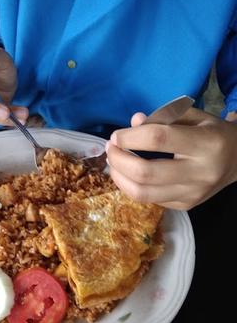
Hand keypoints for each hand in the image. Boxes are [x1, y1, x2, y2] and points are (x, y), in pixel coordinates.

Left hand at [106, 108, 236, 209]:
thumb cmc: (212, 134)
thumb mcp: (194, 116)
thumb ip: (163, 117)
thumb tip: (134, 121)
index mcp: (206, 143)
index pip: (158, 139)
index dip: (130, 137)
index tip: (116, 135)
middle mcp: (200, 172)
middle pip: (146, 173)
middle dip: (119, 160)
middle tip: (110, 149)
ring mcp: (192, 193)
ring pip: (143, 193)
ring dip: (119, 177)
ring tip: (113, 163)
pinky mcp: (185, 205)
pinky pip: (149, 200)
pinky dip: (131, 187)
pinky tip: (127, 174)